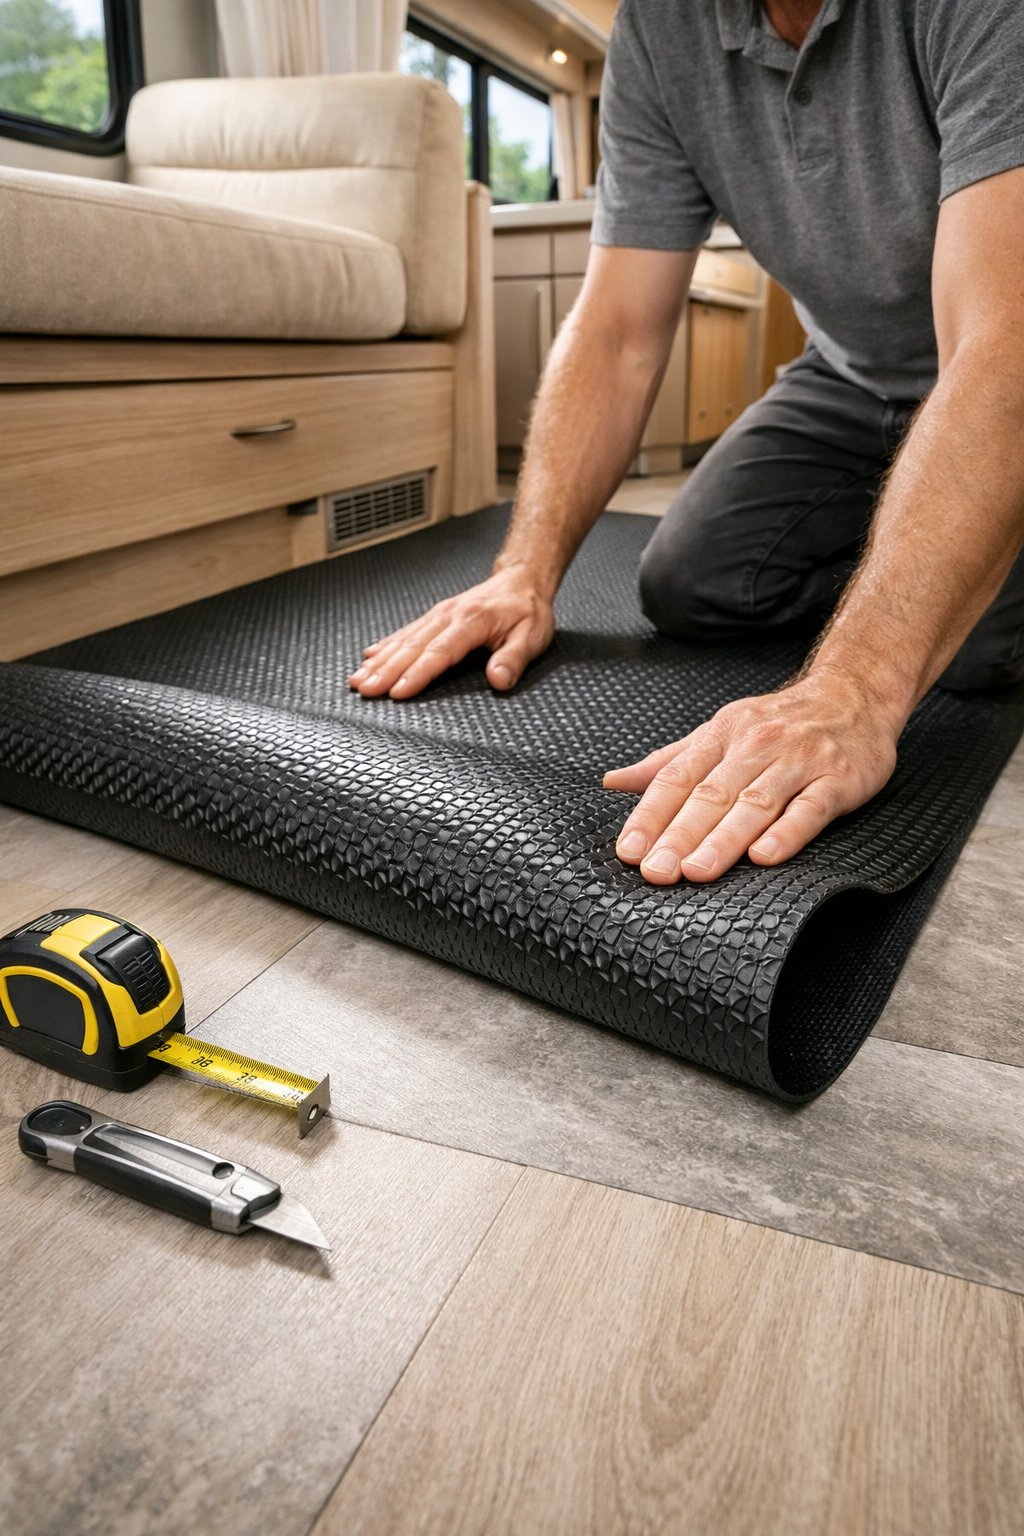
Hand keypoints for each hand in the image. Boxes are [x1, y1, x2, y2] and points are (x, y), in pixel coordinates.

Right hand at [349, 565, 555, 699]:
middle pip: (413, 647)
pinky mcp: (434, 616)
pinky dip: (385, 645)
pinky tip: (369, 656)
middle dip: (386, 670)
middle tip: (366, 690)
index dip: (418, 673)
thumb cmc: (526, 611)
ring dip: (379, 660)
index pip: (440, 652)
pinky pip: (405, 632)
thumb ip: (513, 659)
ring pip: (403, 640)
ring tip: (358, 679)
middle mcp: (449, 615)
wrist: (521, 580)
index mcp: (472, 620)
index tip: (398, 691)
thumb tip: (498, 680)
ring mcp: (438, 614)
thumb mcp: (532, 636)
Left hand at [603, 673, 901, 883]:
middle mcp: (756, 746)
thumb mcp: (718, 732)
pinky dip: (787, 833)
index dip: (651, 816)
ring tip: (696, 871)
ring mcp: (799, 762)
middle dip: (679, 835)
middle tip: (656, 871)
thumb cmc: (778, 722)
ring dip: (724, 839)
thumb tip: (613, 782)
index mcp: (721, 736)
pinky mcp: (839, 779)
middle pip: (711, 795)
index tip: (629, 850)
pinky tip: (764, 856)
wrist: (854, 693)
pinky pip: (810, 809)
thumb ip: (668, 762)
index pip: (677, 779)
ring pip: (755, 804)